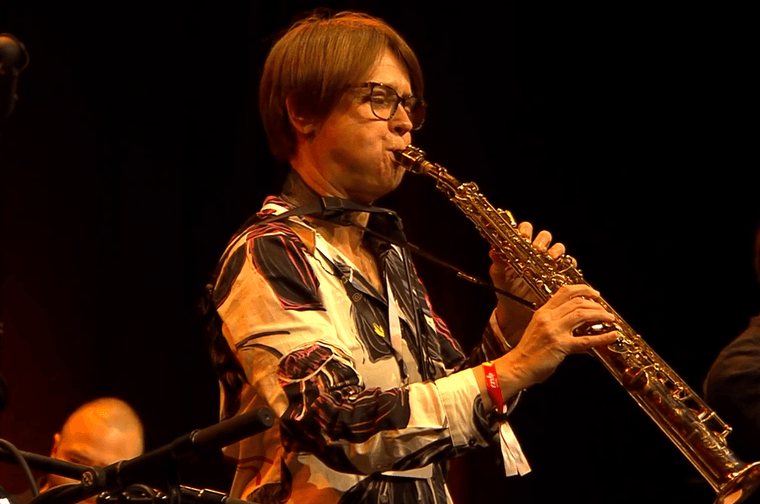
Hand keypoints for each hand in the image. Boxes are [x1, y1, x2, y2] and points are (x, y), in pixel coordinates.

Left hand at [489, 222, 565, 344]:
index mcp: (520, 248)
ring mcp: (549, 262)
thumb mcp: (499, 276)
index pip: (525, 230)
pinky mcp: (559, 273)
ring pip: (558, 247)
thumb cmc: (506, 289)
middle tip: (537, 249)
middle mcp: (536, 252)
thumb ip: (497, 263)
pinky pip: (569, 263)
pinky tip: (561, 267)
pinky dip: (568, 262)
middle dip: (542, 240)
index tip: (523, 236)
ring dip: (555, 250)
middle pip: (544, 236)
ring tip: (550, 259)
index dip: (525, 230)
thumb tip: (493, 251)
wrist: (516, 309)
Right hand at [492, 284, 617, 399]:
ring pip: (582, 314)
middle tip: (605, 310)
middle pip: (577, 302)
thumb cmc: (527, 351)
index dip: (583, 289)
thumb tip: (576, 324)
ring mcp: (554, 331)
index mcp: (543, 312)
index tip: (594, 293)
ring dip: (600, 315)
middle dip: (595, 304)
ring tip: (609, 319)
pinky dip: (602, 337)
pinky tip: (612, 336)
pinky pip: (586, 340)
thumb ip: (555, 323)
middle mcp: (548, 318)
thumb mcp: (539, 329)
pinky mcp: (561, 346)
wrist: (518, 366)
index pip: (564, 292)